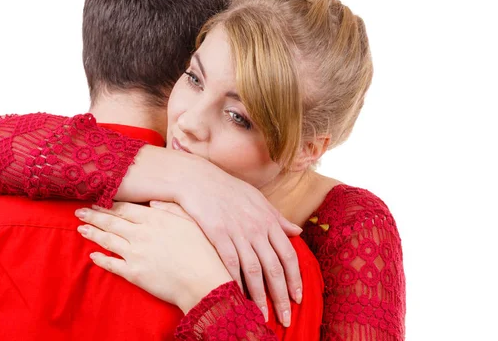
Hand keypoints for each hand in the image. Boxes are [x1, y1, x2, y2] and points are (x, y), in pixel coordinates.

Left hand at [75, 203, 232, 313]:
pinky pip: (112, 264)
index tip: (97, 201)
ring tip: (80, 228)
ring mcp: (135, 254)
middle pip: (111, 222)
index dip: (108, 205)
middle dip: (93, 216)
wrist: (203, 281)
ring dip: (92, 233)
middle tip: (79, 212)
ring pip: (108, 240)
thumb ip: (170, 208)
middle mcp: (140, 234)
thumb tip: (152, 202)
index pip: (124, 208)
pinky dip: (101, 259)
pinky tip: (92, 255)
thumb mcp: (190, 221)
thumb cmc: (202, 250)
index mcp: (154, 218)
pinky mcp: (133, 274)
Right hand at [115, 146, 302, 324]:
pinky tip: (238, 296)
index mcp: (269, 220)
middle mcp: (256, 228)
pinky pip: (229, 263)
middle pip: (274, 267)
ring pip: (254, 269)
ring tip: (262, 316)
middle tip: (285, 319)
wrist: (199, 179)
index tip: (298, 298)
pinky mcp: (217, 234)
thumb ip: (278, 218)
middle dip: (282, 296)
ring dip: (259, 296)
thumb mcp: (259, 200)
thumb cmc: (229, 189)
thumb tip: (298, 231)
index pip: (288, 255)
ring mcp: (237, 231)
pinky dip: (235, 281)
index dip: (295, 279)